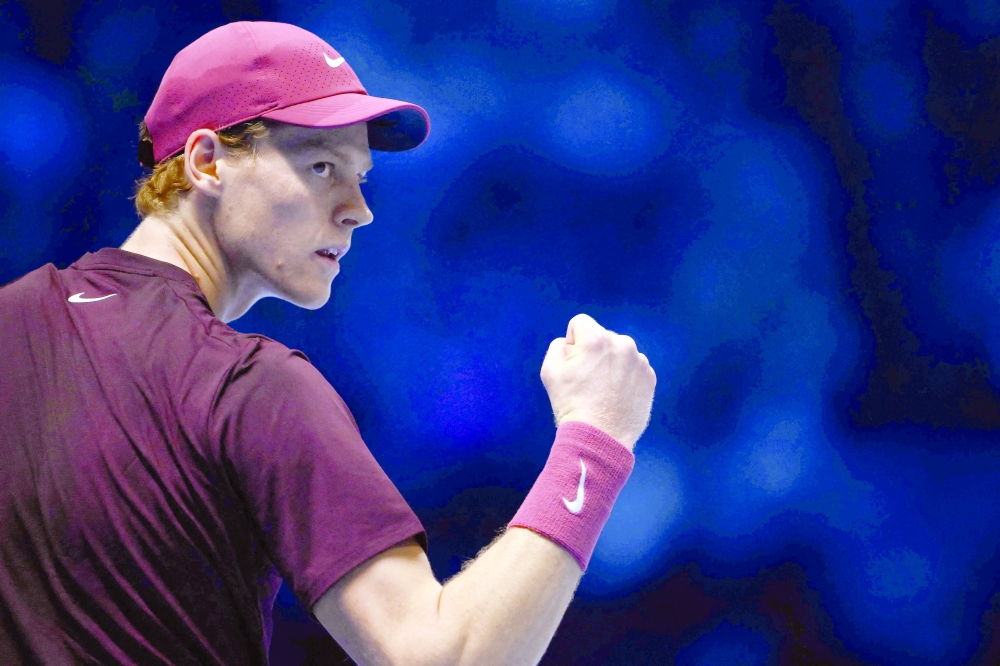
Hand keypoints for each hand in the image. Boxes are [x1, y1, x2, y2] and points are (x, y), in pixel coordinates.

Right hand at [540, 314, 655, 450]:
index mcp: (597, 339)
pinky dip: (626, 377)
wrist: (600, 437)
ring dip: (611, 364)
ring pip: (619, 353)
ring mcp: (640, 361)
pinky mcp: (650, 377)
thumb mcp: (550, 371)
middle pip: (602, 337)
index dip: (573, 343)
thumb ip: (557, 346)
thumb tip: (571, 344)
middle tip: (588, 380)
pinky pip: (633, 368)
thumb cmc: (571, 404)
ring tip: (604, 391)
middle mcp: (622, 343)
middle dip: (594, 352)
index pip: (580, 323)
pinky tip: (618, 396)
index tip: (573, 365)